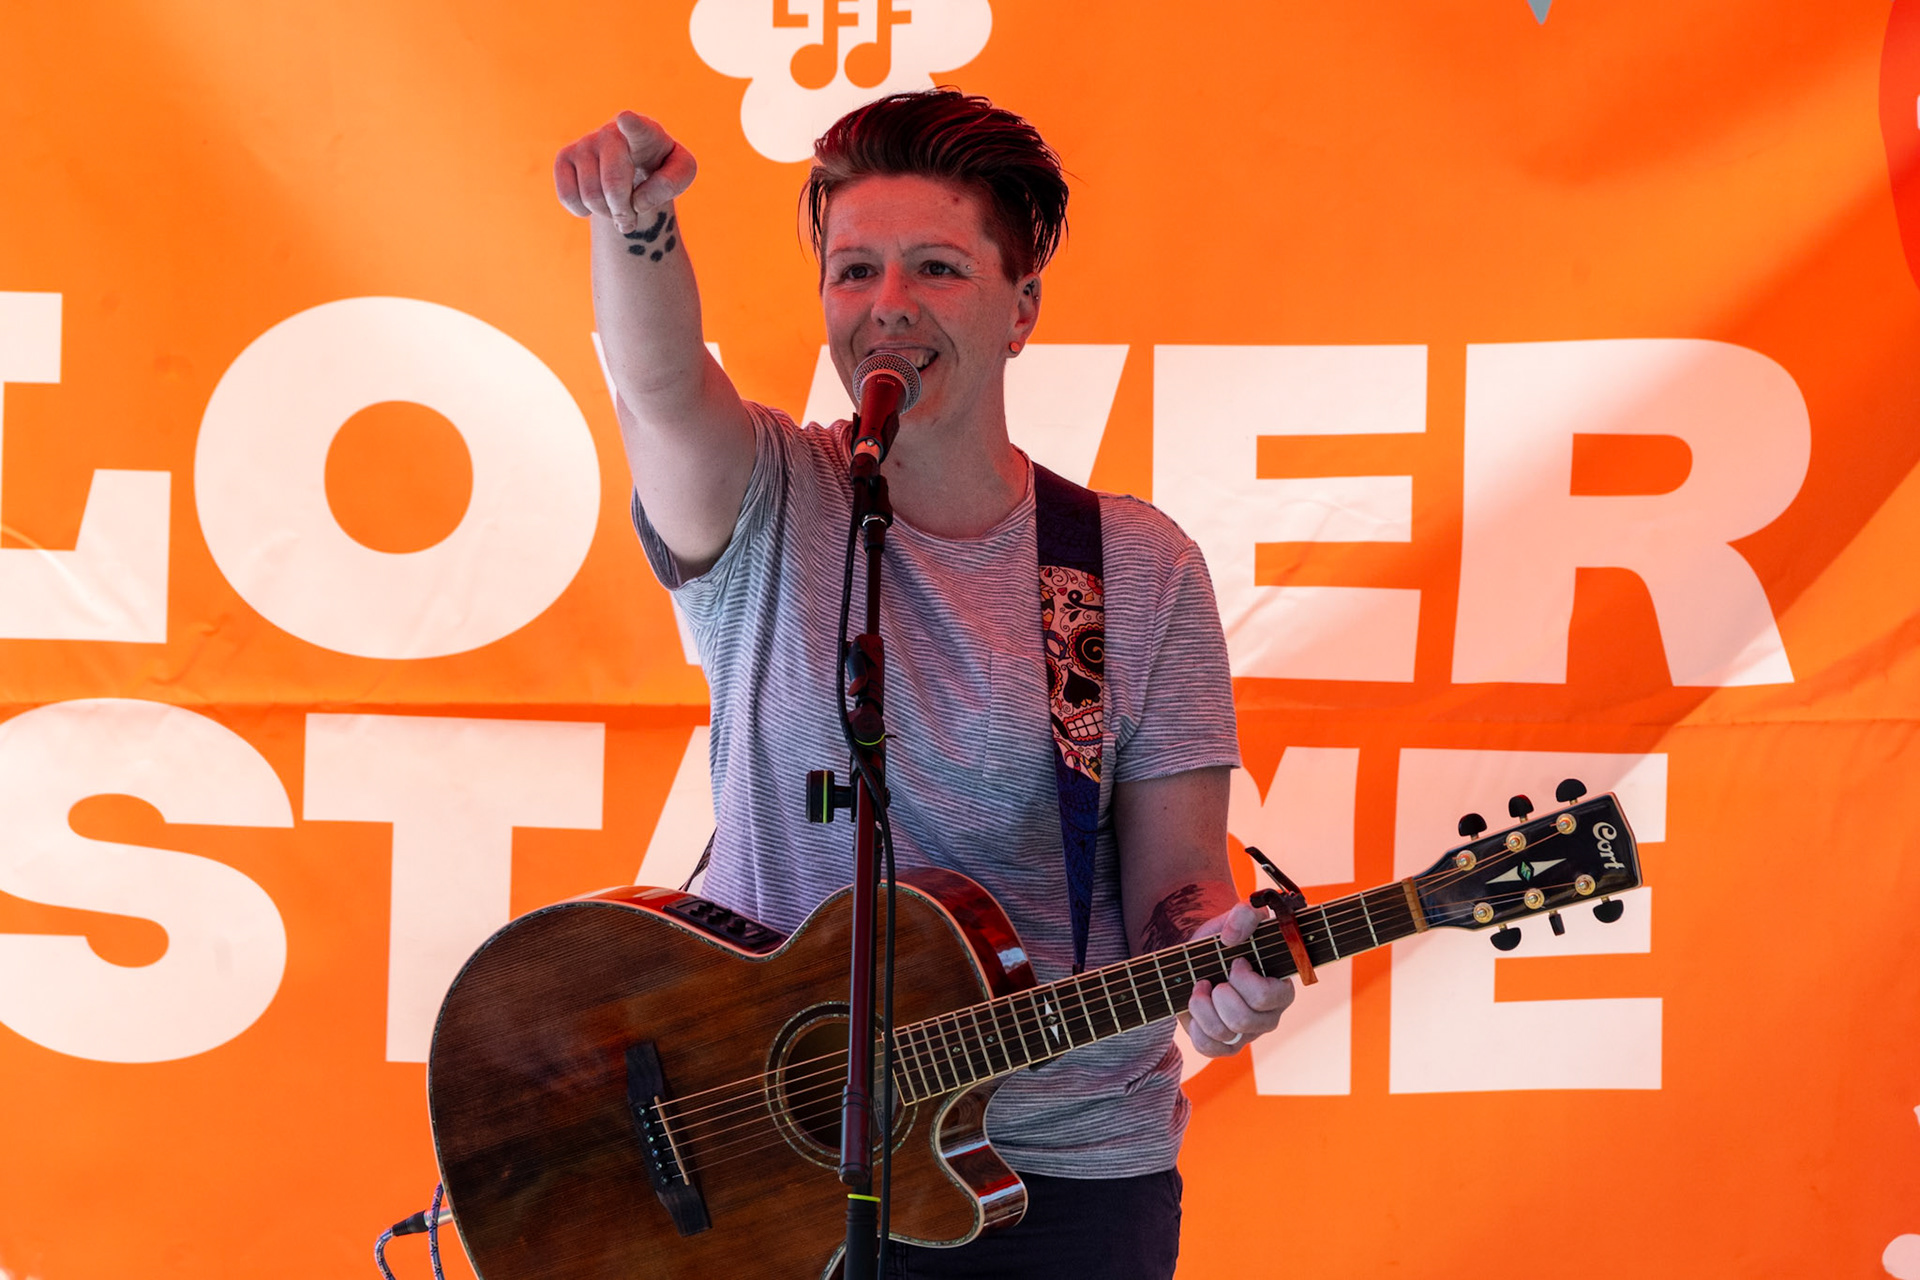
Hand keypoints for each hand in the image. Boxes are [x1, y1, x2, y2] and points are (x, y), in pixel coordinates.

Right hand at [554, 111, 698, 234]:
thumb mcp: (682, 173)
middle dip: (624, 211)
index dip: (630, 124)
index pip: (635, 126)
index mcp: (644, 132)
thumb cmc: (661, 167)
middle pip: (613, 183)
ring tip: (617, 207)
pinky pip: (568, 197)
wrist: (633, 166)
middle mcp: (611, 133)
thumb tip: (637, 201)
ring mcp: (585, 143)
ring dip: (607, 214)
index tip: (626, 119)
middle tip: (631, 218)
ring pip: (590, 195)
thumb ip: (671, 183)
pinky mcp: (564, 157)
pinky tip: (595, 202)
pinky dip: (583, 212)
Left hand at [1179, 901, 1294, 1056]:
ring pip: (1224, 1034)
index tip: (1235, 962)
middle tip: (1215, 980)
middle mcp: (1268, 1017)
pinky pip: (1208, 1048)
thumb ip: (1245, 914)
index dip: (1244, 980)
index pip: (1267, 997)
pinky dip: (1195, 1026)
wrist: (1201, 956)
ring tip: (1201, 988)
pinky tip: (1194, 1007)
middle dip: (1220, 995)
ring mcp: (1247, 1034)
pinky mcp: (1224, 1045)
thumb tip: (1231, 938)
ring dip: (1202, 1006)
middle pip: (1244, 1020)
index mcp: (1281, 989)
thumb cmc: (1227, 939)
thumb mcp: (1237, 918)